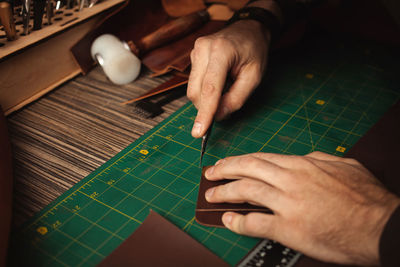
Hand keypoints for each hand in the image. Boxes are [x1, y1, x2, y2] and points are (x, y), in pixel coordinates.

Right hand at [187, 20, 269, 137]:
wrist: (248, 29)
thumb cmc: (254, 51)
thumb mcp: (254, 77)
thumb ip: (236, 99)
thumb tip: (218, 116)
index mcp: (221, 51)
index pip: (209, 89)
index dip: (204, 113)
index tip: (199, 132)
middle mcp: (202, 49)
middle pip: (196, 92)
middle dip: (207, 107)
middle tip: (226, 107)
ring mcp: (195, 51)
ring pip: (192, 90)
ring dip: (206, 99)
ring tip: (225, 90)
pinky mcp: (192, 56)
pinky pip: (194, 83)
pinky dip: (204, 91)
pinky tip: (219, 83)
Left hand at [204, 151, 399, 265]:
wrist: (381, 226)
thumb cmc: (366, 199)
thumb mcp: (344, 165)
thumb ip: (319, 159)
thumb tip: (303, 158)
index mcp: (302, 164)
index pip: (261, 158)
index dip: (240, 161)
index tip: (229, 164)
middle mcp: (291, 179)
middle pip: (248, 169)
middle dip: (225, 170)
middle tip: (211, 174)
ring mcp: (288, 203)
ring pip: (246, 191)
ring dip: (224, 192)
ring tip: (211, 195)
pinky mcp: (289, 228)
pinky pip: (255, 222)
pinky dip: (237, 222)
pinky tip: (228, 220)